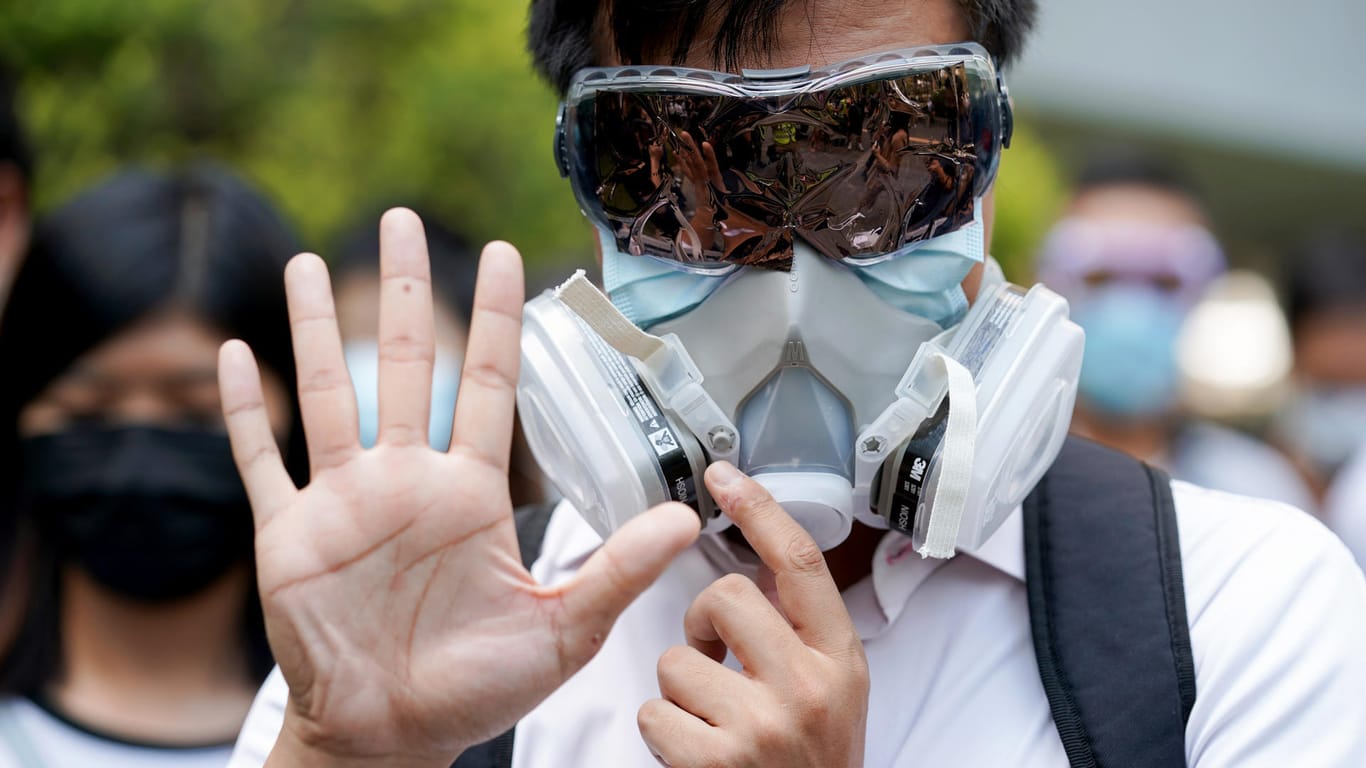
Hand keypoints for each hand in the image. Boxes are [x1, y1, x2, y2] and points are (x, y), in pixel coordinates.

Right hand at [218, 209, 699, 767]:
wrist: (390, 735)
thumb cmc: (474, 689)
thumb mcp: (560, 630)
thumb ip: (616, 569)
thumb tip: (687, 517)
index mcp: (469, 494)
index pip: (488, 385)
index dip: (494, 319)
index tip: (506, 255)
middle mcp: (406, 481)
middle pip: (404, 365)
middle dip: (402, 291)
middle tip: (402, 220)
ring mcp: (343, 503)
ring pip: (326, 396)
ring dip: (312, 330)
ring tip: (303, 263)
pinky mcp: (289, 535)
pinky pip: (261, 461)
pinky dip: (244, 413)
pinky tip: (232, 358)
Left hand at [637, 462, 869, 767]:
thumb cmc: (808, 764)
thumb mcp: (832, 694)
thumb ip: (801, 637)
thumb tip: (753, 572)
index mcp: (840, 660)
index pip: (800, 564)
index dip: (760, 509)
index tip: (724, 473)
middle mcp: (809, 687)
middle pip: (726, 596)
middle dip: (702, 622)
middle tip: (714, 659)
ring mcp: (764, 726)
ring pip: (677, 658)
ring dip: (679, 690)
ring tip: (710, 723)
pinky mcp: (717, 762)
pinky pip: (653, 713)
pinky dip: (662, 733)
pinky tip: (694, 755)